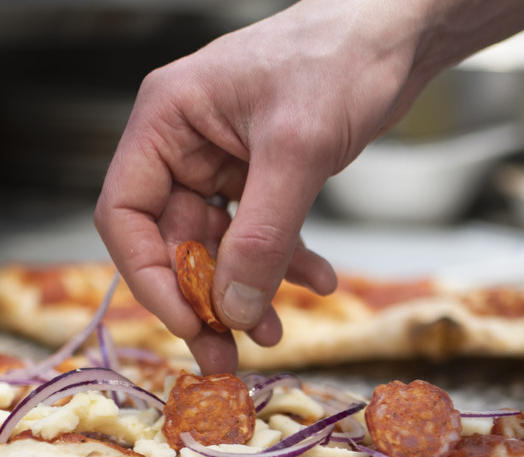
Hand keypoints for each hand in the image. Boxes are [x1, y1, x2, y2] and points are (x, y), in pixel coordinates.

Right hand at [94, 1, 428, 372]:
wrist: (397, 33)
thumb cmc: (340, 58)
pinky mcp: (261, 171)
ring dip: (245, 291)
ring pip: (217, 245)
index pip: (126, 214)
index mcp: (166, 120)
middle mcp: (183, 141)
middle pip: (170, 240)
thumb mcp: (297, 152)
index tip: (190, 323)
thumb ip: (261, 236)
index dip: (151, 277)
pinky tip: (317, 281)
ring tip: (274, 333)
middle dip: (203, 299)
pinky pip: (257, 232)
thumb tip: (231, 308)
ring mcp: (221, 158)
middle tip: (226, 356)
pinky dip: (283, 262)